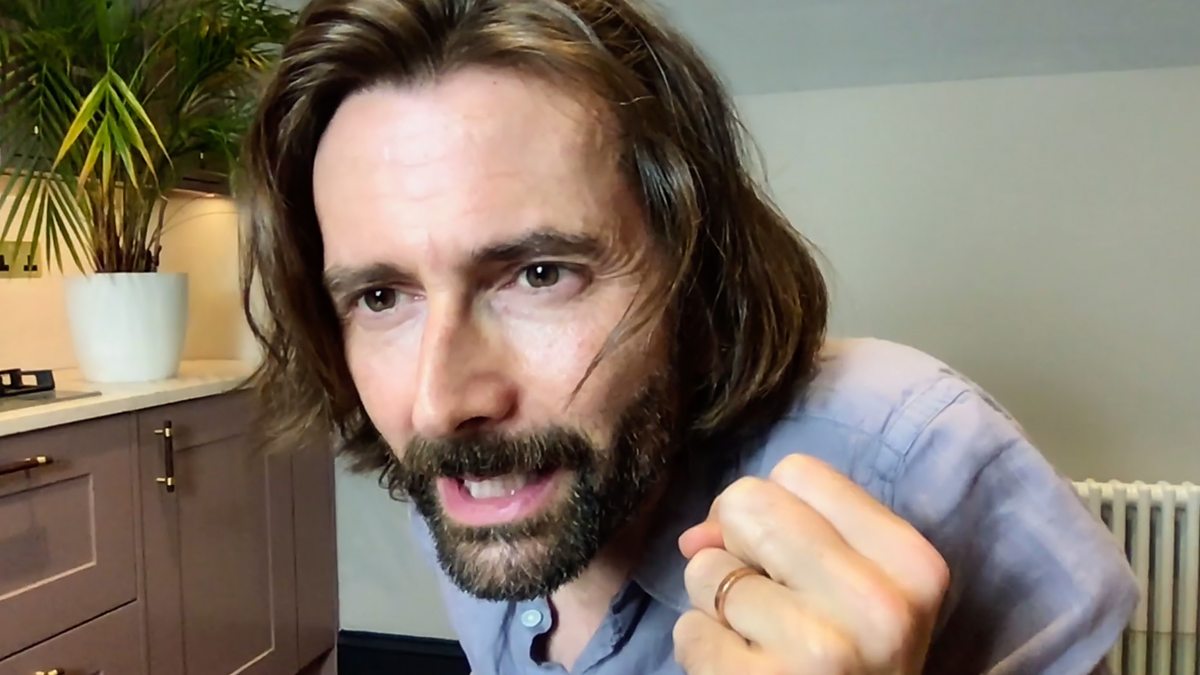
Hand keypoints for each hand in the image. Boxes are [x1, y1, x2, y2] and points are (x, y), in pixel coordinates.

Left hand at [672, 455, 949, 673]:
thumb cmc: (856, 667)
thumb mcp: (861, 597)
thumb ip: (793, 536)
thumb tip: (697, 534)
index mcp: (912, 565)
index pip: (799, 472)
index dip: (772, 508)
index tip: (784, 553)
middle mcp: (877, 604)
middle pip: (747, 505)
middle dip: (736, 547)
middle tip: (768, 600)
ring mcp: (820, 651)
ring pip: (707, 571)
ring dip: (717, 607)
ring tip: (763, 645)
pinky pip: (690, 631)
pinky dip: (704, 652)